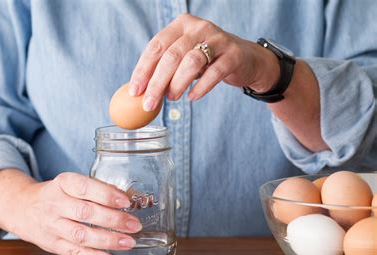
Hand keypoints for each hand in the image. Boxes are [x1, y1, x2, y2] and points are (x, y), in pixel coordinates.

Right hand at [0, 170, 142, 254]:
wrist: (22, 208)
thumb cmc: (55, 194)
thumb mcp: (70, 183)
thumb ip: (95, 188)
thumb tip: (125, 196)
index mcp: (62, 184)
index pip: (84, 187)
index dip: (106, 194)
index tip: (125, 201)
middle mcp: (55, 204)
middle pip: (85, 213)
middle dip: (113, 219)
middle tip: (134, 224)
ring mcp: (52, 226)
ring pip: (81, 235)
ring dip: (108, 240)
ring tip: (129, 242)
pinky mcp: (52, 244)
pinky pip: (73, 252)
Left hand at [129, 13, 279, 110]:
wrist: (245, 59)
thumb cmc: (206, 61)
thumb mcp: (183, 58)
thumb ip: (163, 68)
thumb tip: (138, 92)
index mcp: (181, 25)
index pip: (156, 46)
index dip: (143, 69)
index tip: (135, 91)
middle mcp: (199, 27)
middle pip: (172, 55)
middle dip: (157, 82)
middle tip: (149, 103)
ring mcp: (218, 39)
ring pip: (191, 62)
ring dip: (177, 84)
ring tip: (171, 98)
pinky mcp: (233, 54)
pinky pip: (214, 72)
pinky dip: (201, 87)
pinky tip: (192, 97)